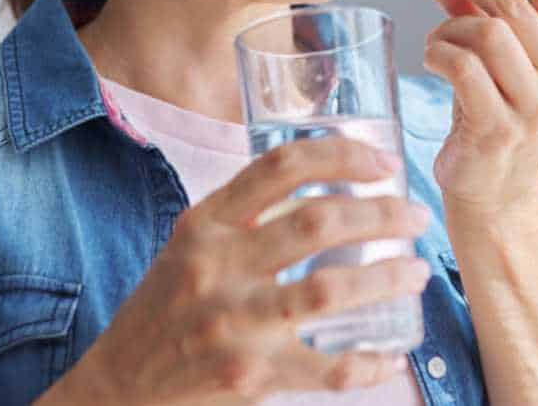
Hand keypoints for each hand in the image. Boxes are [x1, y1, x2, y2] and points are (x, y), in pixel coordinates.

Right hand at [47, 136, 432, 405]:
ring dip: (387, 277)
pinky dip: (369, 363)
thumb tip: (329, 184)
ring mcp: (234, 322)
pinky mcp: (250, 374)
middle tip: (415, 217)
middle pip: (318, 222)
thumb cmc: (168, 309)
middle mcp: (217, 266)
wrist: (120, 386)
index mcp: (206, 224)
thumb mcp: (192, 246)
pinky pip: (328, 369)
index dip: (342, 155)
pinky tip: (392, 356)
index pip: (280, 167)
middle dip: (383, 215)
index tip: (385, 163)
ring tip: (417, 271)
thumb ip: (246, 217)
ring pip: (330, 289)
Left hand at [416, 0, 537, 219]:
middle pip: (511, 1)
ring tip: (438, 41)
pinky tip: (433, 60)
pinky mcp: (500, 129)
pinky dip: (438, 52)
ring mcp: (537, 107)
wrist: (494, 189)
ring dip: (448, 27)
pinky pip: (462, 66)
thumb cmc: (492, 109)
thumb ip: (469, 1)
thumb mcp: (494, 52)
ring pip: (485, 32)